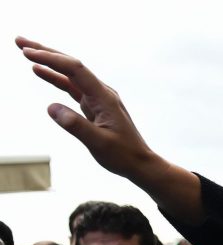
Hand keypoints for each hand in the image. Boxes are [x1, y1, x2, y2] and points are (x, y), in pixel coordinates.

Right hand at [16, 37, 165, 184]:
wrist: (139, 163)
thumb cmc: (123, 155)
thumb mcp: (99, 143)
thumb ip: (76, 126)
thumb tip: (51, 107)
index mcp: (104, 98)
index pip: (75, 70)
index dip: (51, 59)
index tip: (28, 53)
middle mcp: (102, 93)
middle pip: (71, 65)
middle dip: (45, 52)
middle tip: (19, 41)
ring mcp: (98, 98)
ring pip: (70, 75)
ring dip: (48, 62)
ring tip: (25, 51)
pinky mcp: (94, 106)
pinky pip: (72, 87)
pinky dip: (55, 78)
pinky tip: (40, 71)